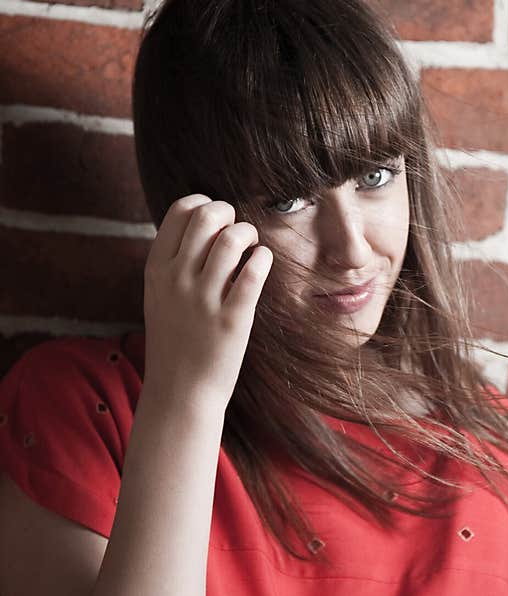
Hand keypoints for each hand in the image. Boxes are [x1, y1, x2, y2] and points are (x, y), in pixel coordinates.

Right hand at [142, 194, 272, 408]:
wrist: (180, 392)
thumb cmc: (176, 341)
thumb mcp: (160, 296)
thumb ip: (175, 262)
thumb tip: (204, 225)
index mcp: (157, 270)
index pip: (180, 211)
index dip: (204, 204)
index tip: (217, 218)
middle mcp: (177, 279)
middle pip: (207, 217)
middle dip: (230, 213)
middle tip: (239, 230)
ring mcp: (204, 300)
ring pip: (232, 239)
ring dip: (249, 233)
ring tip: (253, 246)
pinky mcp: (232, 319)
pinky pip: (254, 272)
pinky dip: (263, 258)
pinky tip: (263, 262)